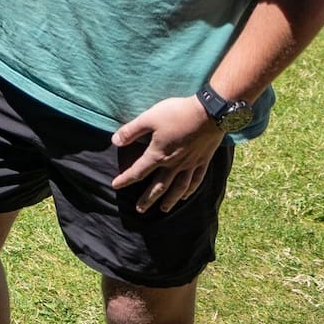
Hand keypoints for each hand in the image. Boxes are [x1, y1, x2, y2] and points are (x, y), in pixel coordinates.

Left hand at [110, 96, 224, 212]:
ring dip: (169, 200)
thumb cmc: (177, 114)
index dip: (125, 179)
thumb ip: (131, 131)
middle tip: (139, 210)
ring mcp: (190, 165)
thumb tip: (114, 140)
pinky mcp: (202, 162)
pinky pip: (195, 181)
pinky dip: (189, 191)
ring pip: (177, 188)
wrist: (209, 113)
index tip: (115, 185)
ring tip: (163, 210)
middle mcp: (174, 164)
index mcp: (158, 154)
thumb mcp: (149, 118)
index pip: (138, 171)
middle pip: (158, 186)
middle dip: (147, 198)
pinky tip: (185, 196)